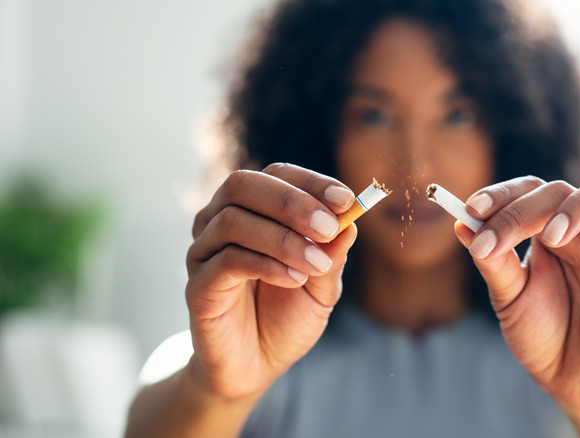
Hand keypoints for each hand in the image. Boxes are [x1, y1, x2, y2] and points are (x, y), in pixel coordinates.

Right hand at [185, 164, 356, 399]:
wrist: (256, 367)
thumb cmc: (286, 318)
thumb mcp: (322, 287)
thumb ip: (332, 256)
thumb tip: (350, 222)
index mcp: (254, 211)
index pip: (277, 175)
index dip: (311, 183)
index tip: (346, 200)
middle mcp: (220, 221)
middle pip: (243, 184)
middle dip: (292, 202)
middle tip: (329, 227)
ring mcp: (204, 251)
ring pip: (233, 220)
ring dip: (283, 239)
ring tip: (317, 265)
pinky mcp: (197, 285)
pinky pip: (227, 260)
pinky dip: (266, 265)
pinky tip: (294, 280)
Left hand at [455, 176, 579, 409]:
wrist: (567, 379)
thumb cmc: (539, 332)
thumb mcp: (509, 297)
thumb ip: (492, 262)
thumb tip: (462, 224)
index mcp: (546, 229)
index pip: (528, 191)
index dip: (502, 194)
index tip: (472, 209)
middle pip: (560, 191)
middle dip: (524, 209)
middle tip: (498, 238)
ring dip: (578, 205)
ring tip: (553, 235)